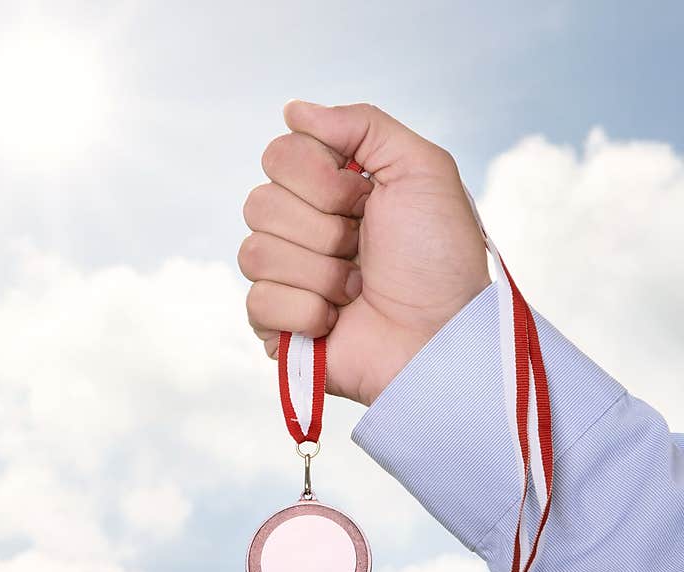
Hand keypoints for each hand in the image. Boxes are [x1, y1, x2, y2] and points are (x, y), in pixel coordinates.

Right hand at [239, 101, 489, 405]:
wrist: (442, 336)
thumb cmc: (440, 258)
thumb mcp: (421, 169)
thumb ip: (362, 124)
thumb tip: (292, 110)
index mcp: (328, 189)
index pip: (278, 155)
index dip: (321, 178)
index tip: (364, 199)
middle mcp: (300, 229)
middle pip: (259, 203)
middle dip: (324, 229)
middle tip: (363, 250)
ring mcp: (284, 278)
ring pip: (254, 252)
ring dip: (320, 273)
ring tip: (356, 290)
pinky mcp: (276, 326)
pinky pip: (257, 302)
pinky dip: (306, 312)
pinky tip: (337, 321)